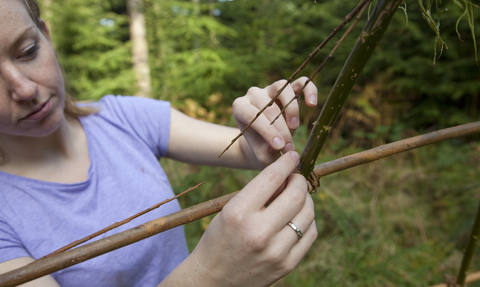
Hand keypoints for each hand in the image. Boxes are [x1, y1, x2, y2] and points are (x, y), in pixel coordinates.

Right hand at [183, 152, 316, 286]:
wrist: (213, 280)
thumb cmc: (219, 239)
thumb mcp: (229, 211)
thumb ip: (258, 194)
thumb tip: (288, 175)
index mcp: (238, 213)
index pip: (272, 178)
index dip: (286, 163)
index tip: (292, 157)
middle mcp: (258, 232)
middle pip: (295, 195)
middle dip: (299, 181)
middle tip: (295, 179)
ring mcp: (275, 251)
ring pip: (307, 214)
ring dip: (306, 200)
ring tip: (297, 197)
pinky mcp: (286, 265)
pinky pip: (310, 234)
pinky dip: (308, 220)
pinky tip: (298, 216)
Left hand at [233, 77, 317, 164]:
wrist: (266, 141)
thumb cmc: (261, 146)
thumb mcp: (260, 153)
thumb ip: (265, 151)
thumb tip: (277, 146)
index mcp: (240, 108)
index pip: (252, 115)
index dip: (267, 131)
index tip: (279, 147)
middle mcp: (253, 94)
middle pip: (269, 105)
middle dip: (281, 128)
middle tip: (288, 146)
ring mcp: (271, 88)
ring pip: (282, 88)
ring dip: (291, 109)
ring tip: (295, 127)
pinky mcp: (288, 88)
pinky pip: (300, 82)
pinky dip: (308, 90)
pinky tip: (312, 104)